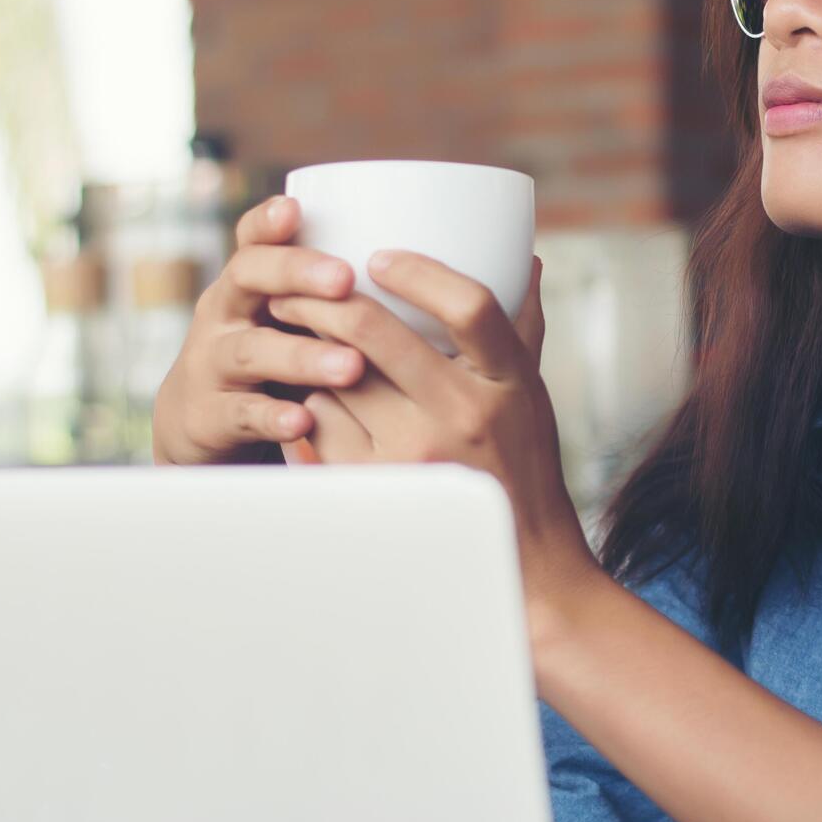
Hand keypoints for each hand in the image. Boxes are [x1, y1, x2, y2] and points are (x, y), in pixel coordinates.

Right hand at [149, 195, 370, 465]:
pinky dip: (273, 417)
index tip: (295, 209)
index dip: (268, 222)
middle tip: (344, 279)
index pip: (252, 240)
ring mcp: (213, 363)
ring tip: (351, 365)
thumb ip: (334, 291)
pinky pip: (243, 413)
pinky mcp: (213, 415)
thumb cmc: (271, 354)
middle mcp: (224, 312)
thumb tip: (424, 267)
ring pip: (252, 350)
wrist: (205, 420)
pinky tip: (304, 423)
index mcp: (247, 282)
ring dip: (302, 356)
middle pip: (248, 277)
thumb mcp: (291, 314)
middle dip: (296, 273)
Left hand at [267, 249, 608, 631]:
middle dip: (320, 298)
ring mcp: (414, 454)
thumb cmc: (525, 468)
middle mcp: (462, 415)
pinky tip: (303, 394)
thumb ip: (523, 328)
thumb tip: (528, 261)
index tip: (381, 256)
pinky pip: (320, 426)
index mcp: (508, 381)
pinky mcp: (376, 486)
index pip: (469, 305)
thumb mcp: (532, 396)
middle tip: (295, 286)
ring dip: (303, 349)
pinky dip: (306, 403)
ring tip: (288, 333)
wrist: (523, 565)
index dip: (420, 272)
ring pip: (333, 377)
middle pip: (373, 332)